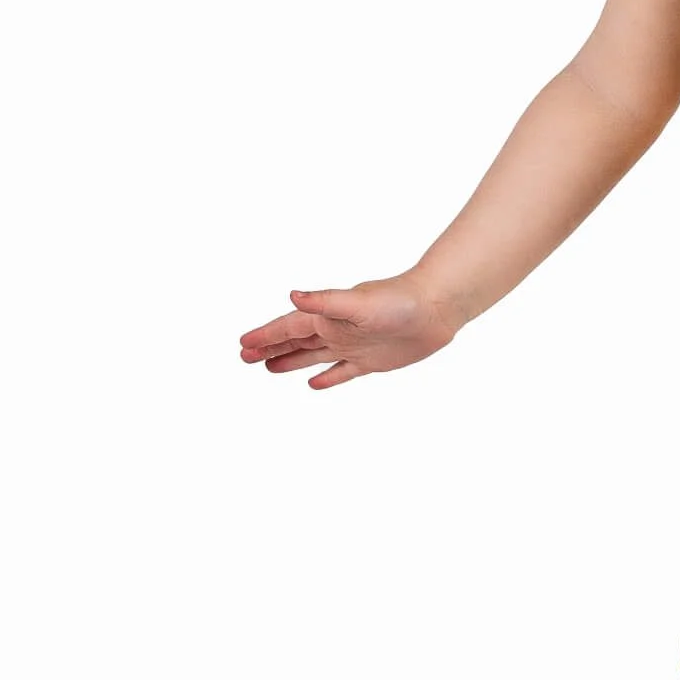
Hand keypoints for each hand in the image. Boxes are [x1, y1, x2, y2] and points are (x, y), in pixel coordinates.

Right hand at [238, 274, 459, 389]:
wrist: (436, 309)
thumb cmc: (400, 301)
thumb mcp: (359, 302)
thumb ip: (325, 301)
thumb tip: (292, 295)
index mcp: (328, 317)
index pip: (288, 328)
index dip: (265, 335)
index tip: (243, 343)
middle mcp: (337, 330)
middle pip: (295, 342)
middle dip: (269, 348)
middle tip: (244, 356)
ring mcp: (353, 345)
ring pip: (313, 356)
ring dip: (290, 361)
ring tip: (268, 368)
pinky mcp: (371, 360)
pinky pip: (342, 371)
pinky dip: (327, 377)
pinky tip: (313, 384)